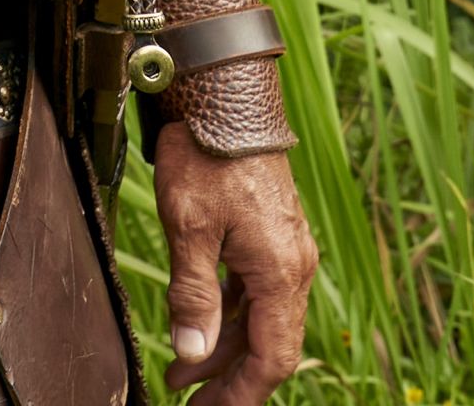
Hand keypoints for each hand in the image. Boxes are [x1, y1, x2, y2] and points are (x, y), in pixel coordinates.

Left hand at [156, 127, 315, 404]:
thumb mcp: (188, 226)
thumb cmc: (207, 155)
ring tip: (180, 375)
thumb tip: (191, 355)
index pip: (271, 358)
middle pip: (270, 347)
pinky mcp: (272, 237)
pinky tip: (199, 327)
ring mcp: (285, 251)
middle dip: (231, 382)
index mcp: (280, 272)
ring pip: (261, 321)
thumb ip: (192, 294)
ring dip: (225, 351)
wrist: (227, 97)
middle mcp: (293, 267)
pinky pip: (256, 294)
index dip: (241, 395)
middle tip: (191, 404)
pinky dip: (229, 317)